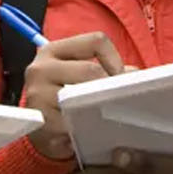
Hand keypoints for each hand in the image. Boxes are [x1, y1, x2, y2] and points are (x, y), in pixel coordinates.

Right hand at [21, 32, 125, 159]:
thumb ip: (105, 69)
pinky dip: (90, 126)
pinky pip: (77, 121)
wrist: (38, 132)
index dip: (114, 59)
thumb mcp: (77, 76)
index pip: (95, 41)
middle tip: (116, 100)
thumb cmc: (62, 98)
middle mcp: (40, 68)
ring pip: (84, 95)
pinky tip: (92, 128)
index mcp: (52, 51)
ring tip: (107, 113)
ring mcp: (38, 95)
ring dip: (101, 105)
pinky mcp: (43, 121)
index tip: (118, 78)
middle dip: (110, 86)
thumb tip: (135, 74)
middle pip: (91, 69)